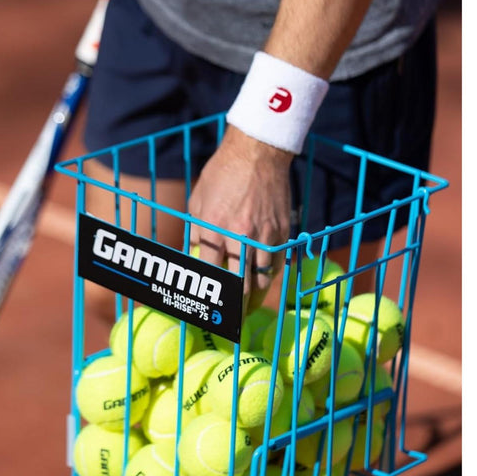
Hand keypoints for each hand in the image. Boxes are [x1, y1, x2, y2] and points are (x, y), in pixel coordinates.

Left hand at [189, 126, 293, 312]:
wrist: (256, 153)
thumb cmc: (221, 174)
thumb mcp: (197, 202)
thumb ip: (196, 232)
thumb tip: (196, 256)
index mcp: (212, 229)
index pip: (209, 273)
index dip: (208, 294)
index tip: (207, 309)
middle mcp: (238, 236)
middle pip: (237, 284)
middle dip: (232, 306)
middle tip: (230, 322)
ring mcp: (262, 235)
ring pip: (260, 279)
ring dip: (252, 295)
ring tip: (246, 307)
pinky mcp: (280, 231)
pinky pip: (276, 264)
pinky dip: (269, 277)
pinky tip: (262, 282)